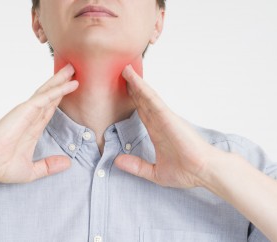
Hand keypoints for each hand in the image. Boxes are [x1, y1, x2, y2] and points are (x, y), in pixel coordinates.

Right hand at [0, 64, 78, 182]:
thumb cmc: (2, 167)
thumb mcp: (32, 170)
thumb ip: (49, 166)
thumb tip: (68, 163)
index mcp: (32, 128)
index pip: (49, 109)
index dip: (59, 98)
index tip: (68, 89)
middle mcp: (31, 116)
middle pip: (50, 95)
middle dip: (60, 83)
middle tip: (72, 71)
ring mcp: (28, 111)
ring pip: (48, 92)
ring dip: (61, 80)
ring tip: (72, 69)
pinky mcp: (26, 110)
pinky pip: (46, 97)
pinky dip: (59, 90)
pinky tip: (71, 84)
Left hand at [114, 65, 223, 187]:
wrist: (204, 172)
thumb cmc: (187, 172)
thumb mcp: (154, 172)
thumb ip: (136, 166)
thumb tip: (117, 161)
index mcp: (157, 133)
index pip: (142, 113)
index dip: (133, 101)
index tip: (124, 91)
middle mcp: (160, 123)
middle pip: (143, 101)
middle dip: (133, 89)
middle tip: (122, 74)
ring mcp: (164, 118)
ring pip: (147, 97)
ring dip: (136, 83)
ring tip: (125, 70)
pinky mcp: (168, 117)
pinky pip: (153, 101)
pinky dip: (143, 89)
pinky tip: (134, 80)